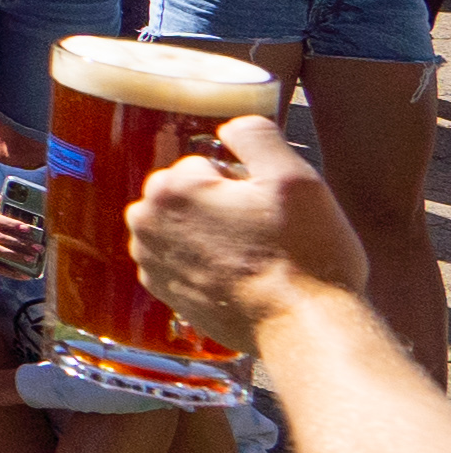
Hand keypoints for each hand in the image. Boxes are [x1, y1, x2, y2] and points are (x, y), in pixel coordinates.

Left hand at [132, 115, 364, 342]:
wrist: (304, 325)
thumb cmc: (306, 254)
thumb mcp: (294, 176)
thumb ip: (254, 135)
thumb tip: (229, 128)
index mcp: (171, 188)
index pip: (204, 165)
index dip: (241, 182)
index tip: (264, 208)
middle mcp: (147, 223)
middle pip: (187, 194)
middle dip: (220, 206)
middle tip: (262, 232)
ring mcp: (152, 261)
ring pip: (183, 226)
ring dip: (211, 233)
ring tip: (254, 256)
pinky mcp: (163, 292)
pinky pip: (182, 259)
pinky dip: (204, 263)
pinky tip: (239, 277)